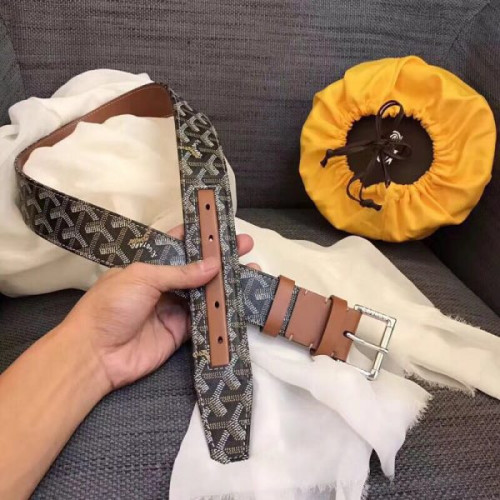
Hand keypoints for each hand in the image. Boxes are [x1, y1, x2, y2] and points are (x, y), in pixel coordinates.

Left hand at [61, 228, 257, 393]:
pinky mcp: (181, 332)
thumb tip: (214, 265)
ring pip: (206, 293)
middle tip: (247, 246)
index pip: (179, 245)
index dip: (200, 236)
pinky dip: (222, 312)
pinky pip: (205, 320)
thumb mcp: (142, 278)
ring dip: (227, 284)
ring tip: (253, 271)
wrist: (95, 355)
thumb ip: (179, 273)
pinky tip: (240, 300)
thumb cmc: (111, 306)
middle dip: (222, 258)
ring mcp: (174, 308)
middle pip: (199, 269)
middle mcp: (165, 285)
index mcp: (151, 266)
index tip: (223, 226)